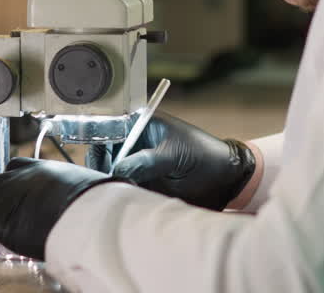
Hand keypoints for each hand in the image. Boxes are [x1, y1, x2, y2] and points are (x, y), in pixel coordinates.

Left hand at [0, 158, 121, 259]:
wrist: (81, 212)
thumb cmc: (90, 200)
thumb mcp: (86, 184)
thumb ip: (82, 187)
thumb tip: (116, 187)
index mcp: (39, 167)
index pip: (15, 165)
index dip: (11, 178)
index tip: (14, 188)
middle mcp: (17, 176)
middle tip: (1, 208)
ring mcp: (3, 196)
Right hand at [110, 112, 255, 210]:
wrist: (224, 179)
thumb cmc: (203, 155)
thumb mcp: (174, 154)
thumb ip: (145, 161)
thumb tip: (117, 171)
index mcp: (140, 125)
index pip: (108, 129)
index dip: (99, 142)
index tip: (100, 161)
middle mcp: (134, 143)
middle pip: (103, 153)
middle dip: (101, 166)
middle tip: (109, 180)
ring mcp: (135, 164)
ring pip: (109, 173)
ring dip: (109, 182)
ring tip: (120, 190)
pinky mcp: (140, 184)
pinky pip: (122, 188)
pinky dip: (119, 194)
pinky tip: (125, 198)